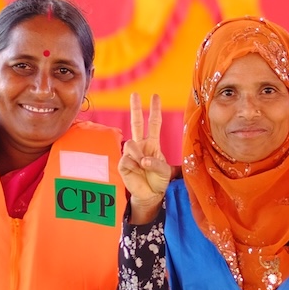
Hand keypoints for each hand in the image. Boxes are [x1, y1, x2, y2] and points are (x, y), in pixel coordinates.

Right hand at [119, 92, 170, 219]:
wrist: (150, 196)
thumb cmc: (159, 181)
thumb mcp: (165, 172)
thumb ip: (156, 164)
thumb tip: (143, 160)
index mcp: (153, 144)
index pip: (154, 124)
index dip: (154, 110)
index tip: (155, 96)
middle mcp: (141, 146)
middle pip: (137, 123)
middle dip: (135, 108)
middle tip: (135, 94)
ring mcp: (131, 154)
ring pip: (131, 144)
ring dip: (138, 155)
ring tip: (143, 165)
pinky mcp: (123, 164)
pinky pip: (126, 159)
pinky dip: (133, 166)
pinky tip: (136, 171)